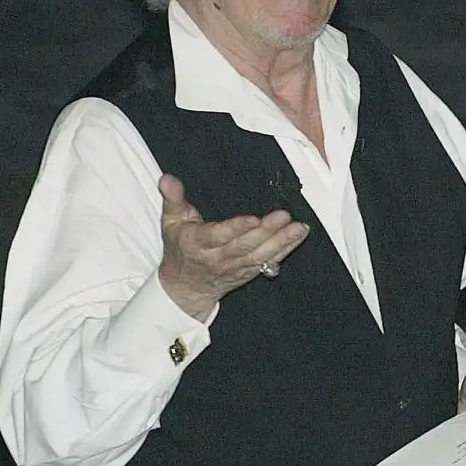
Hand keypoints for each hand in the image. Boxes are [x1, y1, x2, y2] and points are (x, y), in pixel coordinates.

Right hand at [157, 174, 309, 320]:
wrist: (185, 287)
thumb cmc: (180, 249)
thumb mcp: (171, 222)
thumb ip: (173, 199)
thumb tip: (167, 178)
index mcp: (197, 243)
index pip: (218, 236)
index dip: (236, 229)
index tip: (253, 219)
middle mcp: (218, 258)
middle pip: (244, 247)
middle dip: (266, 233)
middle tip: (283, 216)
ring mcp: (235, 267)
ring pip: (260, 256)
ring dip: (282, 242)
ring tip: (299, 227)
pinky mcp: (248, 272)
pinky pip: (269, 262)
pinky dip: (285, 250)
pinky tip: (298, 236)